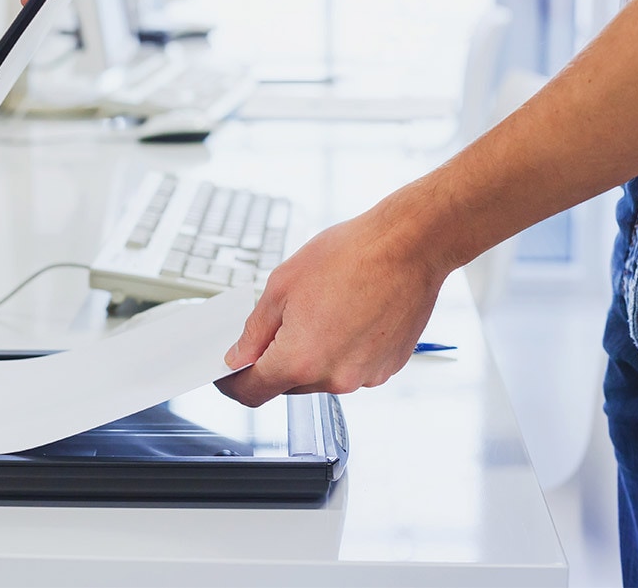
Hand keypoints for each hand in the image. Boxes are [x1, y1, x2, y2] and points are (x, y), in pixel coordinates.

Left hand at [213, 209, 448, 407]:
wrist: (409, 245)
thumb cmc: (350, 256)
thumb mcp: (280, 287)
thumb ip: (254, 331)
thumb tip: (239, 357)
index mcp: (300, 361)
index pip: (253, 392)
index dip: (233, 383)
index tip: (228, 374)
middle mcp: (334, 378)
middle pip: (286, 385)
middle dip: (274, 361)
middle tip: (279, 323)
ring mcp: (364, 377)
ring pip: (320, 377)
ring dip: (311, 355)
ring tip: (322, 311)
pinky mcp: (387, 369)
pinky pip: (349, 368)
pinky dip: (341, 351)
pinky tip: (346, 317)